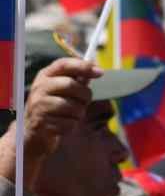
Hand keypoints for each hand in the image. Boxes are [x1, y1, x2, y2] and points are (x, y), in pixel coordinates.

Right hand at [0, 59, 100, 189]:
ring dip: (79, 113)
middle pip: (71, 85)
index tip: (100, 72)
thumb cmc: (54, 106)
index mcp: (45, 76)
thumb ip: (77, 80)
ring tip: (72, 114)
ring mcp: (38, 105)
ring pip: (73, 106)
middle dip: (85, 94)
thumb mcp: (62, 90)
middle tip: (85, 101)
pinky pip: (70, 123)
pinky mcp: (41, 123)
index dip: (82, 66)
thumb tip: (97, 70)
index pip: (63, 64)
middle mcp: (39, 88)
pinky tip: (64, 124)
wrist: (34, 131)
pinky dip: (72, 125)